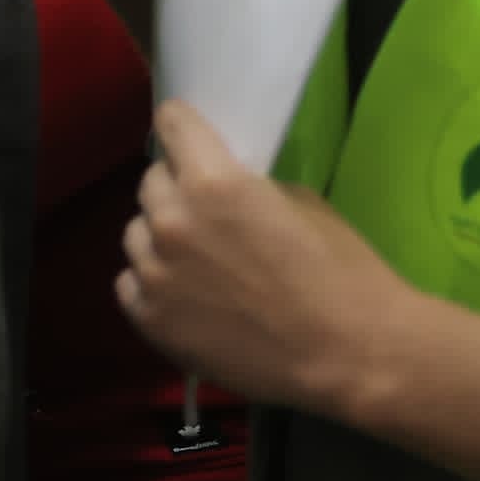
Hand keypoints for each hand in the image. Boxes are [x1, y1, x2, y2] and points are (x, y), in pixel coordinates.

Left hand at [120, 99, 418, 419]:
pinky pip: (131, 282)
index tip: (185, 134)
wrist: (348, 355)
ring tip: (199, 257)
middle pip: (151, 182)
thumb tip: (222, 186)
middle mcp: (171, 222)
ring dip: (161, 235)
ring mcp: (153, 273)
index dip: (181, 126)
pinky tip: (186, 294)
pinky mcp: (147, 318)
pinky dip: (152, 281)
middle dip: (175, 186)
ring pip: (135, 233)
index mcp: (213, 183)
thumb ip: (247, 187)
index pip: (172, 125)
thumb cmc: (341, 274)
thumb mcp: (301, 204)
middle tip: (205, 208)